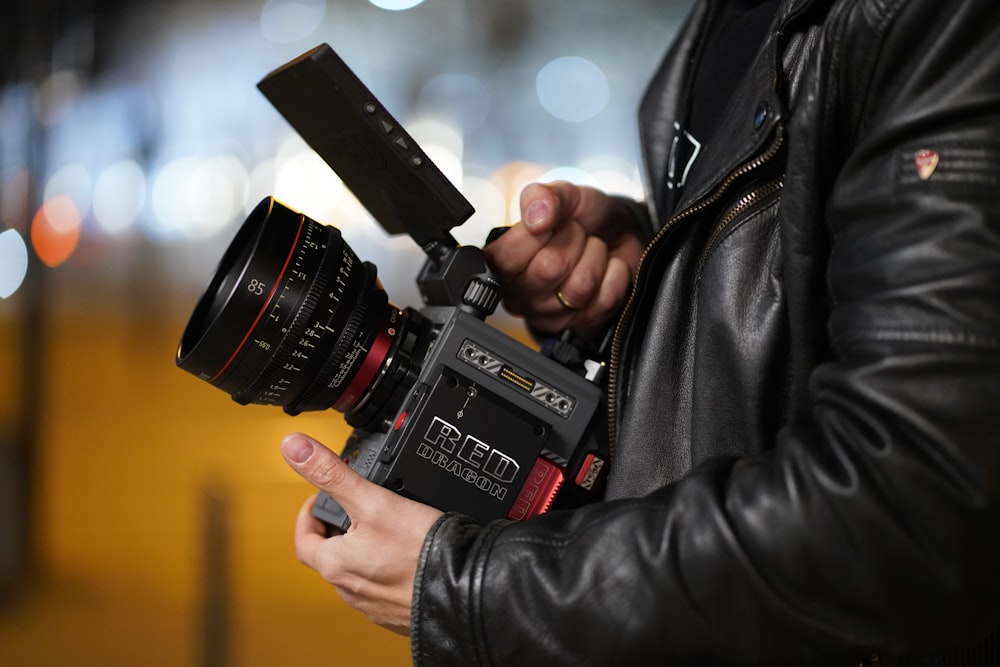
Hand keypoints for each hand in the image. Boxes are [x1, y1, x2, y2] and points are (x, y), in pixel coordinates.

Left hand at [280, 432, 443, 634]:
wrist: (463, 588)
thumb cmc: (419, 550)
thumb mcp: (372, 499)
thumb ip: (331, 473)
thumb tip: (295, 447)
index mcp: (336, 565)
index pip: (304, 541)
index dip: (307, 518)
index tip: (317, 503)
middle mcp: (351, 589)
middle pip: (331, 557)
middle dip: (338, 532)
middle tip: (352, 511)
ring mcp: (376, 604)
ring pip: (358, 574)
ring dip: (361, 554)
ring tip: (381, 530)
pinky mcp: (399, 612)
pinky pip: (384, 590)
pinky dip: (387, 572)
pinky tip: (406, 557)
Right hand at [483, 180, 644, 337]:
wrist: (619, 236)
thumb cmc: (582, 219)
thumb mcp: (561, 195)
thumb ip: (541, 196)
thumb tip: (537, 218)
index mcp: (502, 264)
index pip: (507, 256)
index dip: (539, 231)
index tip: (549, 222)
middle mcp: (519, 295)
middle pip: (550, 268)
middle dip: (574, 240)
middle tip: (576, 235)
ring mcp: (549, 316)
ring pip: (581, 286)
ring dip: (596, 257)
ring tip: (591, 251)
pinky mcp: (580, 328)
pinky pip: (605, 299)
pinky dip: (615, 275)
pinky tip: (606, 269)